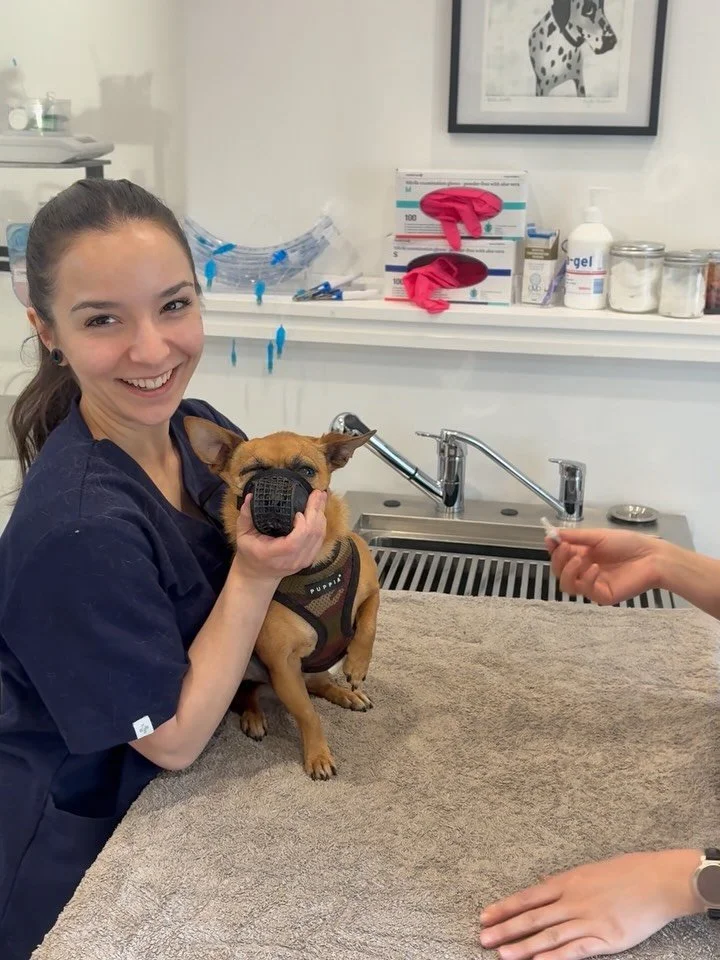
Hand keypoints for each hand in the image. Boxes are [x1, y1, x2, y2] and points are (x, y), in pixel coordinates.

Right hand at [233, 490, 326, 582]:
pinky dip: (321, 524)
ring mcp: (302, 561)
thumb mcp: (242, 534)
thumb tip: (251, 496)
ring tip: (321, 498)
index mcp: (272, 554)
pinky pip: (319, 540)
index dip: (302, 526)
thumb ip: (246, 516)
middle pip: (311, 536)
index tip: (299, 511)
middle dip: (316, 512)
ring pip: (318, 537)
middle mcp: (290, 560)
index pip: (294, 543)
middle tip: (317, 493)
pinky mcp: (308, 559)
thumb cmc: (250, 552)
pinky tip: (320, 511)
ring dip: (321, 515)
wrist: (258, 574)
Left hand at [480, 849, 703, 959]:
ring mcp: (588, 920)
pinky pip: (574, 950)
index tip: (485, 915)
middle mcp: (573, 900)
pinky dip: (554, 958)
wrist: (659, 880)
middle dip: (506, 929)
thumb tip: (544, 881)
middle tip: (483, 938)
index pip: (528, 896)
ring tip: (502, 955)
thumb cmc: (628, 872)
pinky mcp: (605, 939)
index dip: (505, 907)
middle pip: (532, 917)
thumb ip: (566, 880)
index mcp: (568, 881)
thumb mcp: (590, 870)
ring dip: (523, 946)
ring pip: (548, 936)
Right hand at [546, 528, 664, 604]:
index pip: (559, 556)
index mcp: (583, 555)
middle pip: (559, 572)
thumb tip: (552, 534)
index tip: (551, 540)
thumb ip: (575, 537)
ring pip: (567, 586)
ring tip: (579, 559)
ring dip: (568, 571)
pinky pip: (585, 591)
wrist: (652, 557)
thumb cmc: (628, 543)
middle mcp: (584, 570)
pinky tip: (595, 568)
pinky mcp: (601, 596)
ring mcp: (592, 584)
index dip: (553, 549)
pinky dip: (586, 578)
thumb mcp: (598, 535)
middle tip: (567, 548)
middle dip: (559, 559)